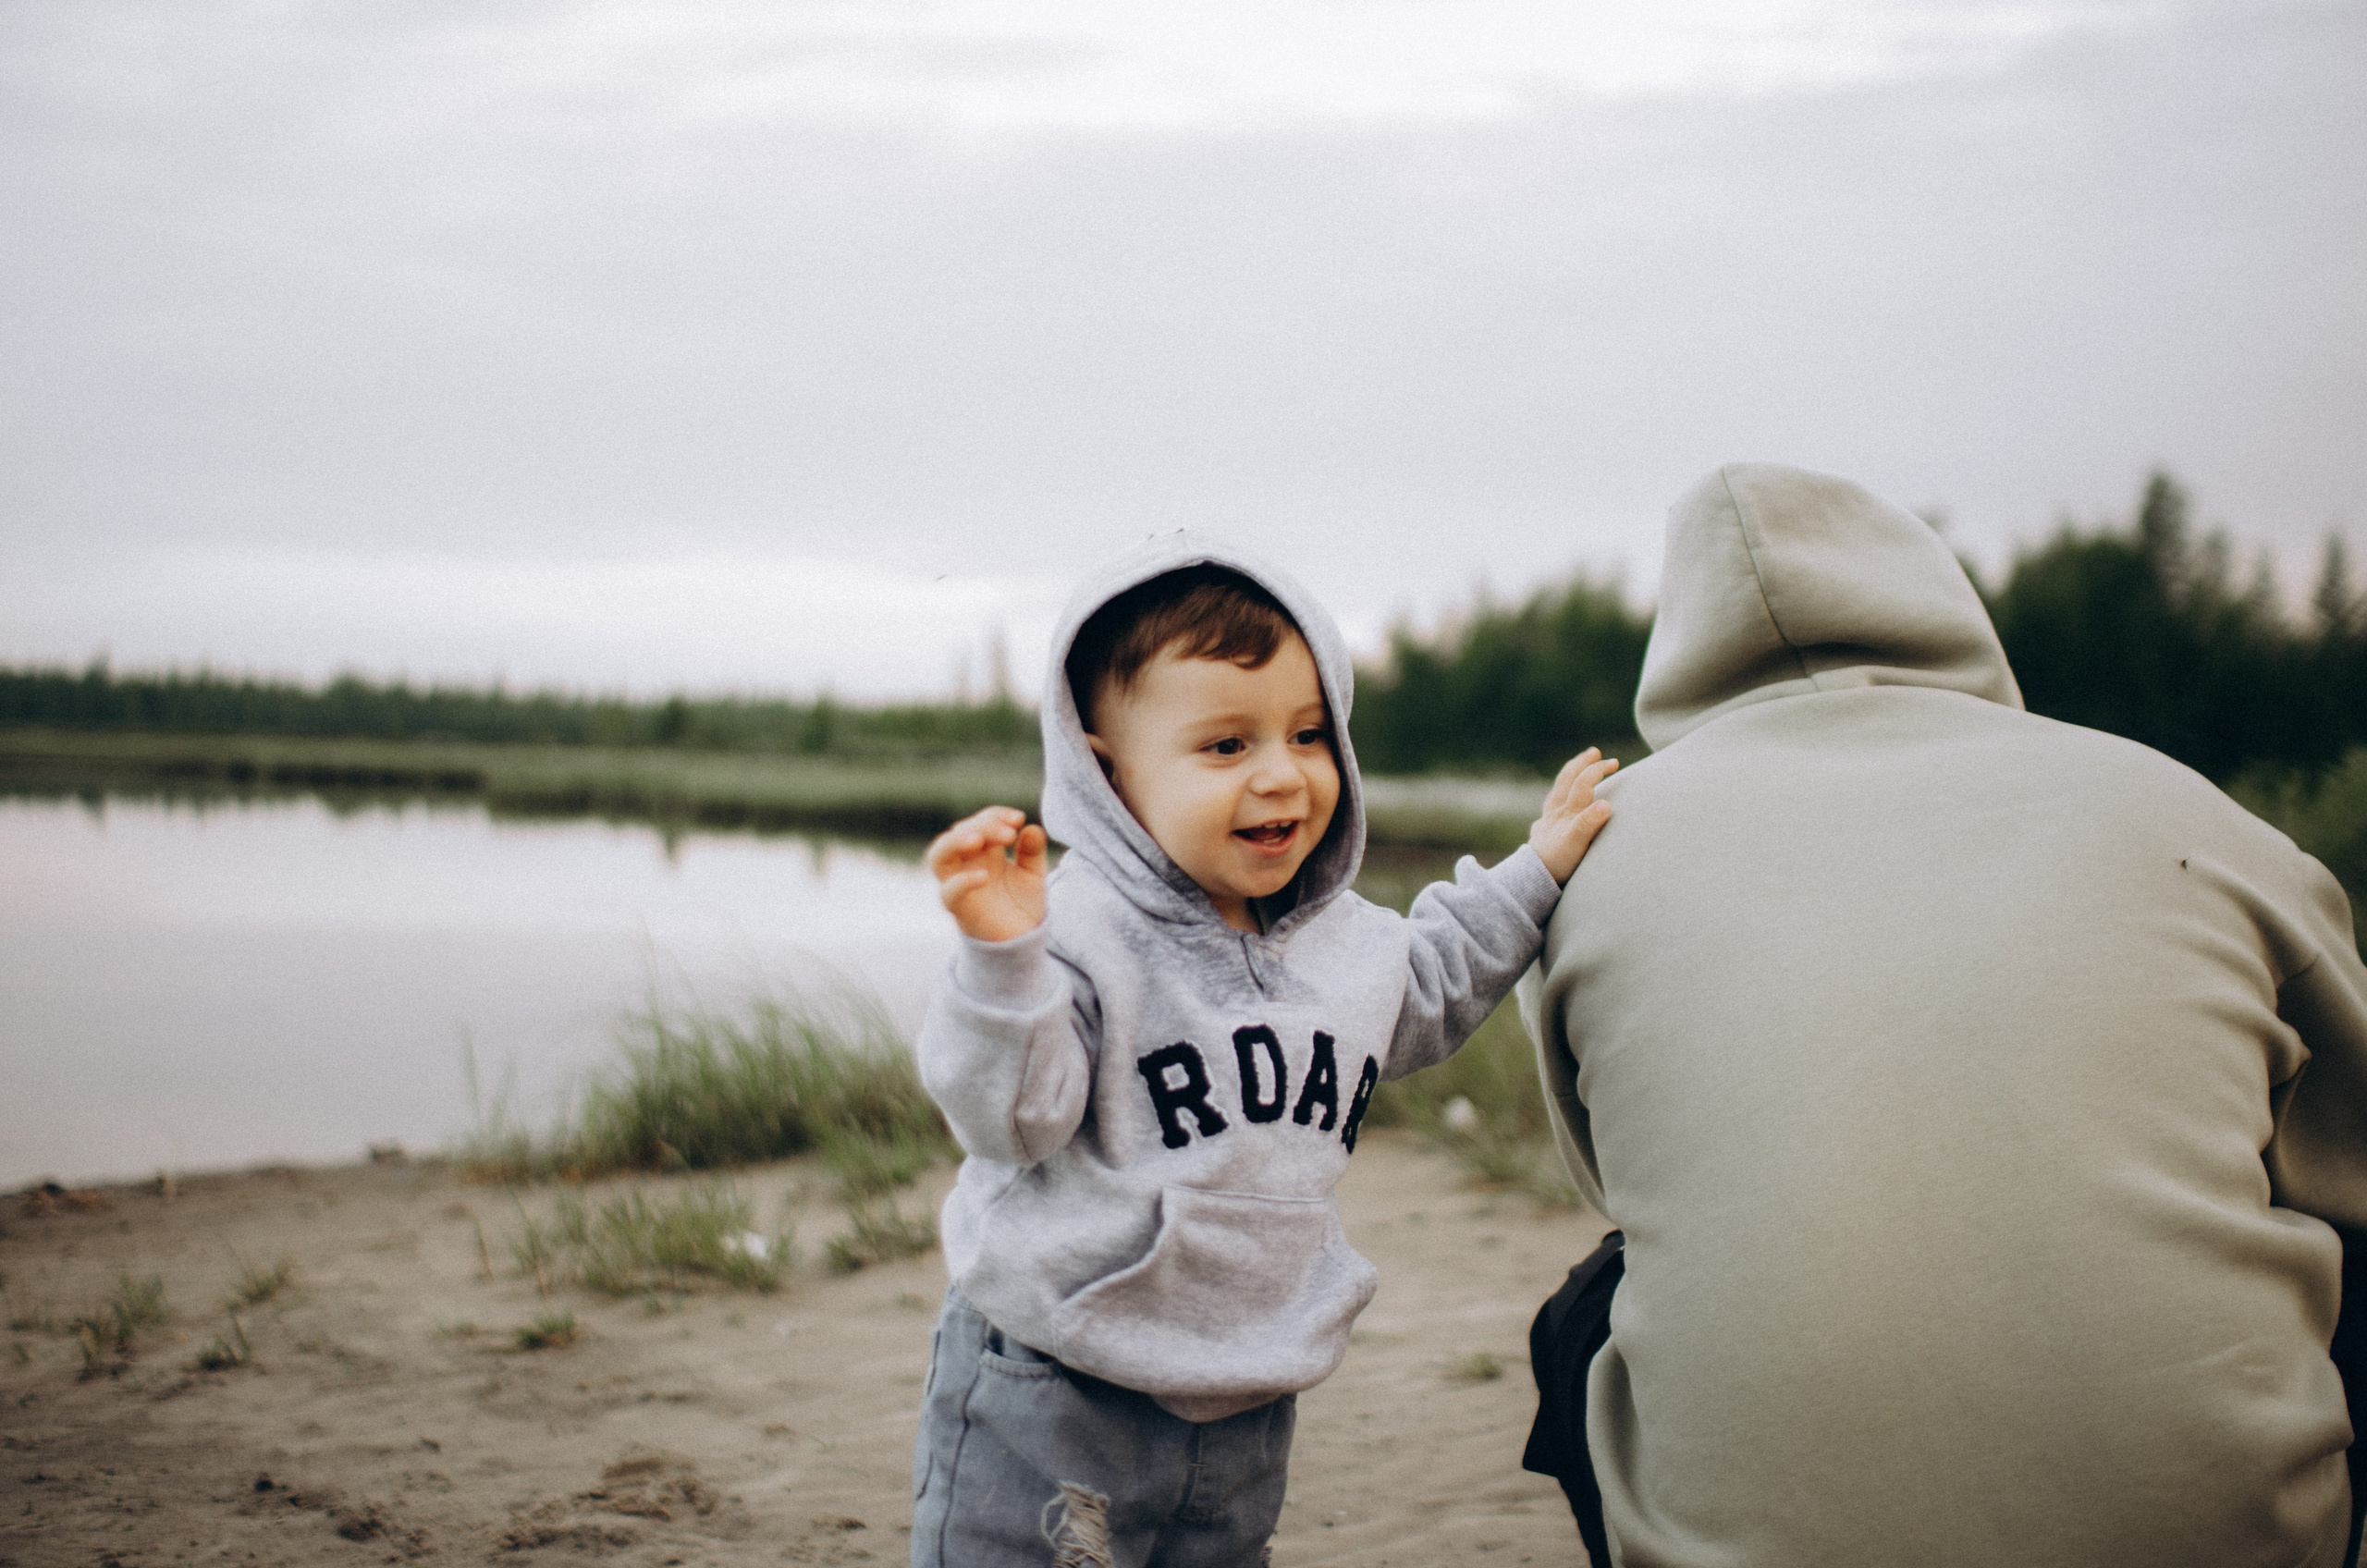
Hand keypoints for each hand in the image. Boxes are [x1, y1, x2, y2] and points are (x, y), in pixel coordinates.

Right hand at [928, 805, 1048, 941]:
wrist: (1023, 941)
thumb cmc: (1022, 904)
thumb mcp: (1034, 874)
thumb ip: (1032, 852)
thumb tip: (1032, 828)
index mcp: (983, 851)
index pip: (980, 822)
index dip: (996, 815)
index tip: (1019, 818)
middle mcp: (966, 864)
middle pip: (959, 833)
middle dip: (982, 826)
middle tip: (1009, 833)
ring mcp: (959, 884)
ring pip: (938, 855)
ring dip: (955, 842)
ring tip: (979, 839)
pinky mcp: (959, 908)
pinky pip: (948, 893)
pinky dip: (961, 882)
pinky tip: (984, 876)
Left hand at [1528, 748, 1617, 883]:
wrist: (1532, 878)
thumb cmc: (1556, 861)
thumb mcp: (1576, 843)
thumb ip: (1589, 823)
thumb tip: (1606, 804)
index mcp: (1566, 811)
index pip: (1583, 783)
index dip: (1597, 770)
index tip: (1613, 762)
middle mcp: (1556, 811)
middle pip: (1567, 780)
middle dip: (1581, 764)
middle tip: (1595, 753)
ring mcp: (1548, 820)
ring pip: (1557, 791)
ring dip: (1570, 776)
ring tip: (1578, 768)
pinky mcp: (1543, 830)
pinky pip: (1550, 806)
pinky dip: (1558, 797)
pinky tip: (1559, 802)